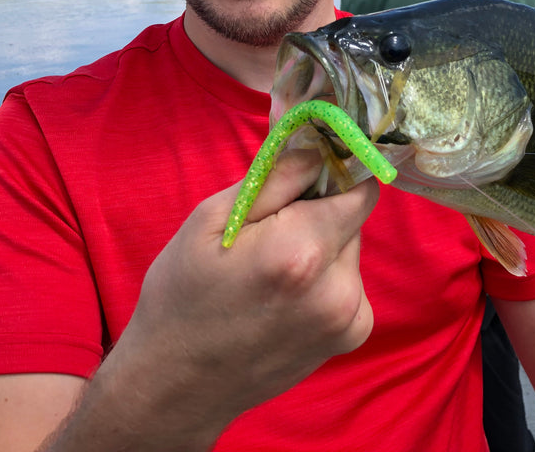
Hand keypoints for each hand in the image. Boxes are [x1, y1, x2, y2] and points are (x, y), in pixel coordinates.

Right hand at [87, 148, 379, 444]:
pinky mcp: (352, 335)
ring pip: (350, 250)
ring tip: (272, 273)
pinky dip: (326, 281)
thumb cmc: (182, 296)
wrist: (177, 385)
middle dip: (319, 214)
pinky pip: (350, 283)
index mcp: (301, 249)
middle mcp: (337, 287)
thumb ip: (276, 177)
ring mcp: (349, 317)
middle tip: (270, 234)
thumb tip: (320, 149)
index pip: (358, 187)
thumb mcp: (211, 219)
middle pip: (352, 218)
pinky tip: (285, 299)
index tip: (308, 175)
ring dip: (323, 248)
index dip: (334, 174)